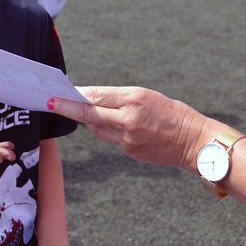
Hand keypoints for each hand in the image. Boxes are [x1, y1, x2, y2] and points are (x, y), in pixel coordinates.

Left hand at [50, 86, 209, 170]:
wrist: (195, 142)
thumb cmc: (173, 113)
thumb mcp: (147, 97)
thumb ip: (119, 99)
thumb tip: (90, 99)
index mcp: (135, 99)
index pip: (96, 96)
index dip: (74, 95)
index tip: (56, 93)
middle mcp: (129, 119)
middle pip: (89, 115)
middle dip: (67, 108)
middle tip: (50, 103)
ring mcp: (128, 139)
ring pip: (97, 128)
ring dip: (90, 120)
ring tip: (91, 112)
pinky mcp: (130, 152)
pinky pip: (111, 139)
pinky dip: (109, 131)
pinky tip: (118, 127)